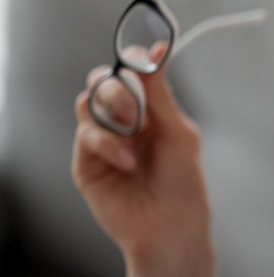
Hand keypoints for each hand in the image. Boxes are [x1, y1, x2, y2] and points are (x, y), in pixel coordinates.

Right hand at [71, 46, 217, 276]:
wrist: (170, 228)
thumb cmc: (184, 184)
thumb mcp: (178, 132)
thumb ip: (160, 93)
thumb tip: (157, 48)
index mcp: (152, 111)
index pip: (134, 72)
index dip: (137, 58)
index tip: (150, 51)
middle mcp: (125, 122)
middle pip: (104, 79)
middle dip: (118, 84)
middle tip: (136, 106)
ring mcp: (104, 141)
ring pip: (89, 100)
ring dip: (113, 110)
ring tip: (134, 136)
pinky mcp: (87, 162)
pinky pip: (86, 133)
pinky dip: (107, 142)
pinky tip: (127, 161)